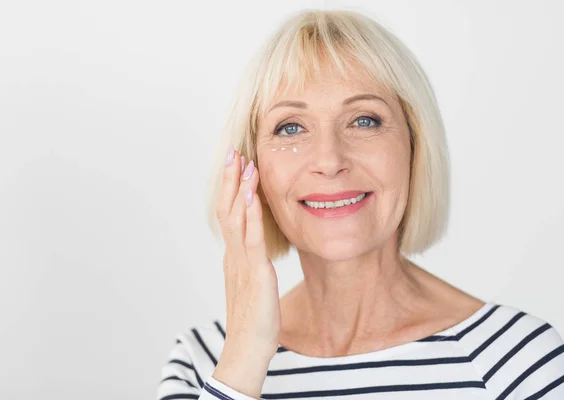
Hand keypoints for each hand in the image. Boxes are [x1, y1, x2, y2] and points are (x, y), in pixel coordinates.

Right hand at [213, 146, 280, 397]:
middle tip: (233, 151)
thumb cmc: (253, 321)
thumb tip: (252, 252)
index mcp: (233, 256)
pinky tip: (253, 194)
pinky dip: (251, 213)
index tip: (236, 166)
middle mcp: (233, 254)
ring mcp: (241, 262)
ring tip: (243, 162)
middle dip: (230, 179)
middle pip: (227, 209)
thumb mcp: (251, 285)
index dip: (231, 189)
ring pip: (236, 216)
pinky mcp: (254, 272)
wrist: (246, 348)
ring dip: (240, 188)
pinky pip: (251, 237)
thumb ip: (249, 265)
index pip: (229, 214)